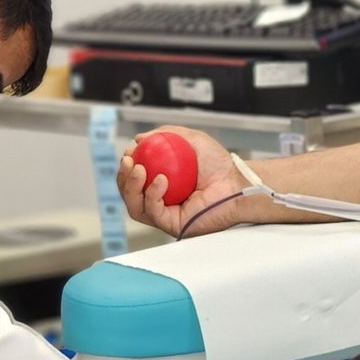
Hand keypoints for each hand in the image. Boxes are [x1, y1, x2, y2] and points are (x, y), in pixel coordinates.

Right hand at [118, 126, 251, 238]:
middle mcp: (161, 201)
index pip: (135, 179)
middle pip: (130, 194)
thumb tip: (140, 138)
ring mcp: (166, 214)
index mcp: (162, 183)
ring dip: (131, 187)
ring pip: (136, 207)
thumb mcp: (192, 139)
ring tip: (140, 169)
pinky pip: (154, 213)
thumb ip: (167, 134)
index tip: (129, 152)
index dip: (127, 167)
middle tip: (128, 161)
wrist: (236, 182)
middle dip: (123, 178)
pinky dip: (153, 195)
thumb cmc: (220, 164)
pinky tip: (160, 180)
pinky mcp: (173, 225)